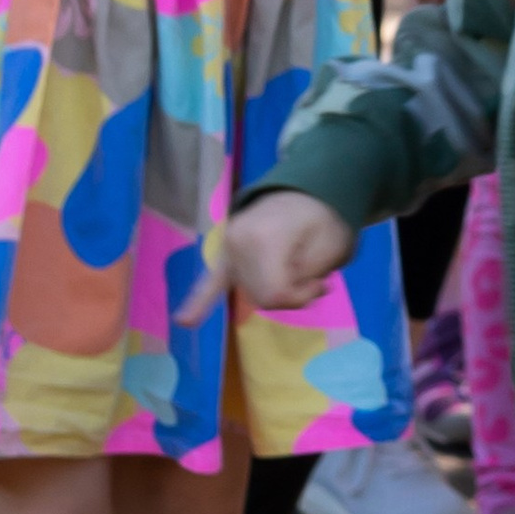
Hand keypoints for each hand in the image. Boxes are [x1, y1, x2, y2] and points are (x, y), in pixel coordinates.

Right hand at [181, 193, 355, 326]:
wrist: (305, 192)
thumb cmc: (324, 219)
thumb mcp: (331, 247)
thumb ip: (307, 278)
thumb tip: (281, 296)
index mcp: (264, 238)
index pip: (274, 294)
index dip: (300, 297)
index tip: (321, 285)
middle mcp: (237, 243)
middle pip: (260, 297)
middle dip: (290, 295)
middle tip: (314, 279)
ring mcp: (227, 248)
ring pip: (248, 293)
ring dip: (273, 291)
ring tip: (297, 273)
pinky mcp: (224, 254)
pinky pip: (207, 283)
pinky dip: (197, 302)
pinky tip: (183, 321)